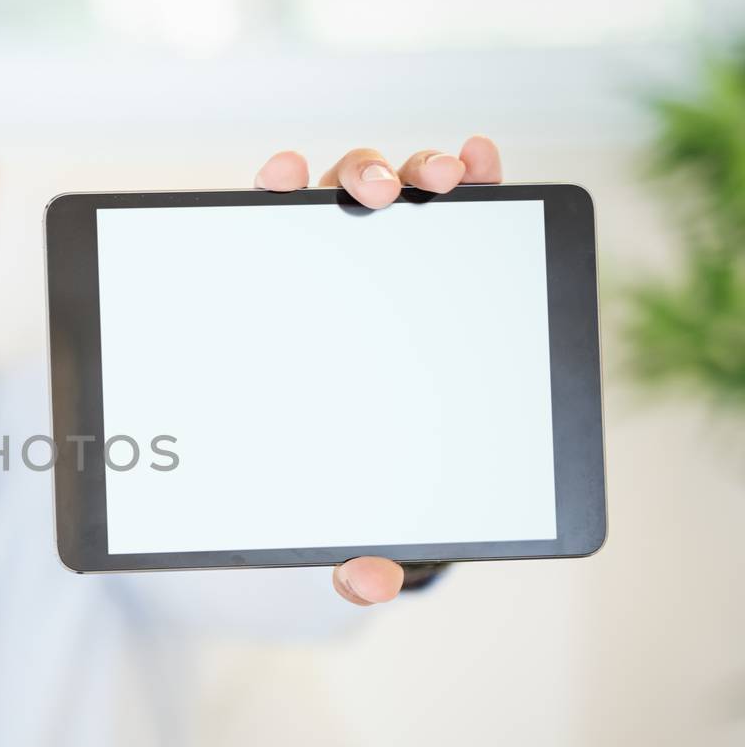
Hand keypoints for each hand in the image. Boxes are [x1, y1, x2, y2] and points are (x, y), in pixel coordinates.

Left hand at [254, 135, 501, 602]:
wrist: (393, 478)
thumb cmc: (347, 482)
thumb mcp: (345, 516)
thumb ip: (352, 553)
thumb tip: (368, 585)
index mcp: (283, 318)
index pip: (263, 242)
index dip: (268, 200)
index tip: (279, 180)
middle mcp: (327, 275)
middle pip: (328, 206)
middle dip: (349, 180)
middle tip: (374, 192)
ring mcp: (385, 259)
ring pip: (391, 195)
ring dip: (415, 170)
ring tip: (441, 178)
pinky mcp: (445, 258)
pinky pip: (456, 210)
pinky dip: (469, 177)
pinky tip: (483, 162)